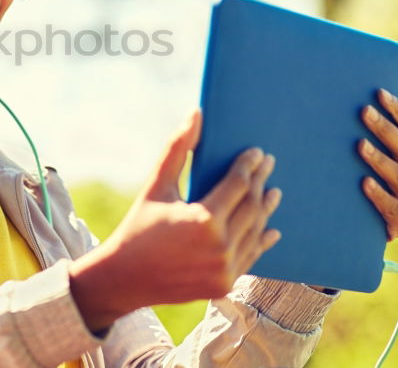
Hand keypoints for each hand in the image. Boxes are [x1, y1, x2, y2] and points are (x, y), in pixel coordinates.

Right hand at [69, 108, 282, 332]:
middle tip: (268, 165)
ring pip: (254, 232)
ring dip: (265, 210)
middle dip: (259, 182)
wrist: (125, 278)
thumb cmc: (138, 226)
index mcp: (203, 219)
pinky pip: (250, 258)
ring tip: (273, 192)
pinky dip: (261, 241)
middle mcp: (219, 247)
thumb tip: (195, 114)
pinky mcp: (224, 284)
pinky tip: (270, 229)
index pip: (237, 184)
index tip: (257, 152)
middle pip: (251, 207)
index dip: (249, 165)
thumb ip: (178, 149)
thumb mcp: (156, 185)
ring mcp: (224, 269)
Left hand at [358, 86, 397, 240]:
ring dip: (379, 159)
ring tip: (359, 145)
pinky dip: (378, 194)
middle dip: (384, 129)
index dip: (397, 110)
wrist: (372, 230)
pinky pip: (391, 207)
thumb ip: (393, 128)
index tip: (378, 92)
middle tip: (363, 111)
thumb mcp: (384, 157)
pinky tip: (363, 182)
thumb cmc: (375, 185)